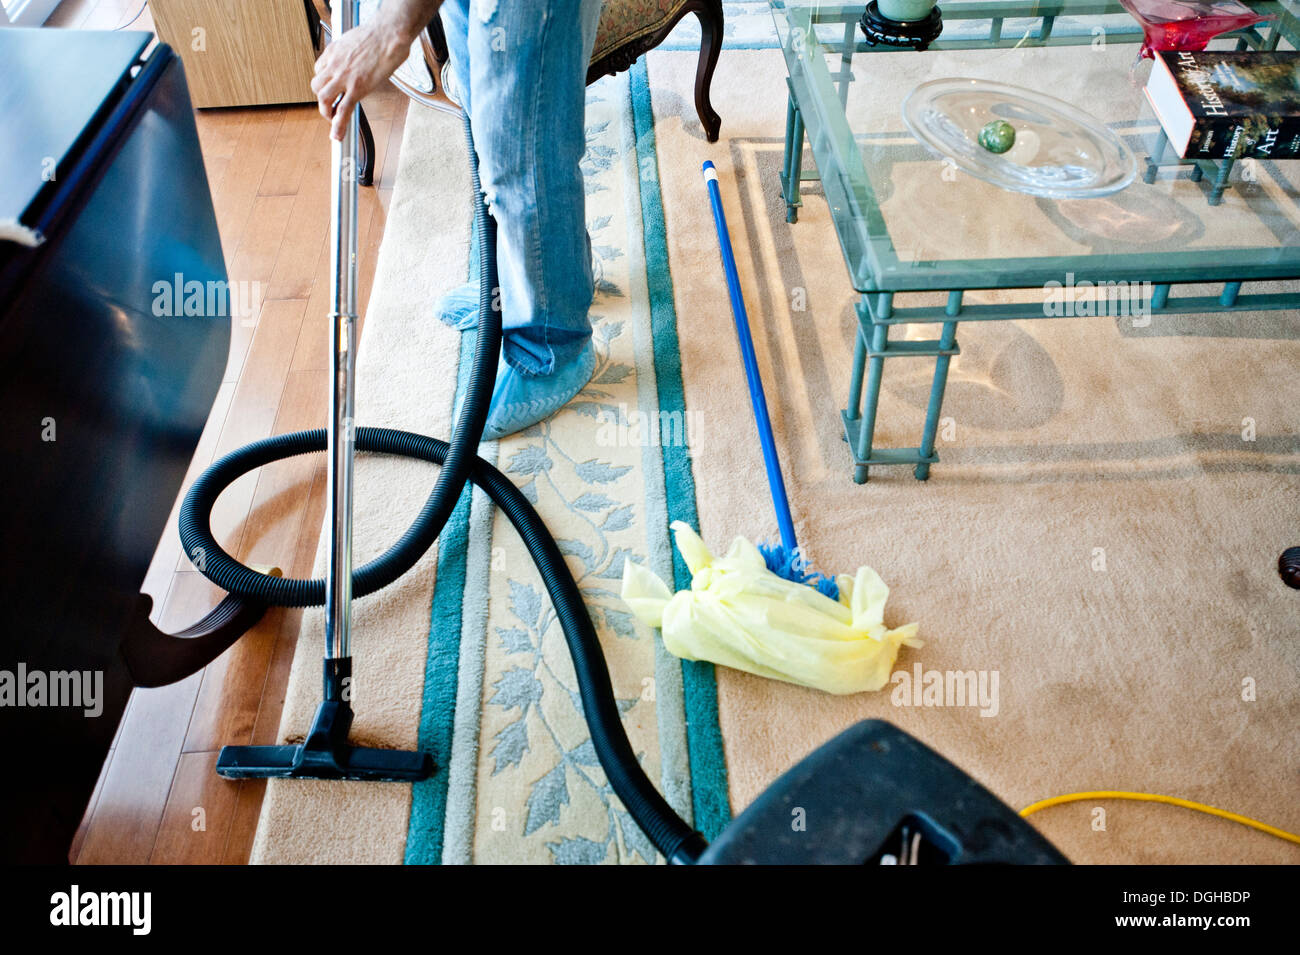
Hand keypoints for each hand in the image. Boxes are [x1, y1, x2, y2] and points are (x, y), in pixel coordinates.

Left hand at [312, 20, 411, 141]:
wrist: (389, 34)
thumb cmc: (379, 34)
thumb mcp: (355, 39)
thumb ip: (352, 51)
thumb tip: (359, 58)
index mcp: (334, 51)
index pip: (319, 70)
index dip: (324, 82)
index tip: (331, 89)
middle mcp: (335, 64)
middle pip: (316, 85)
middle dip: (321, 99)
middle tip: (330, 107)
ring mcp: (344, 77)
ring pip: (324, 98)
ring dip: (326, 112)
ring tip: (333, 120)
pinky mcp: (357, 88)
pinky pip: (344, 109)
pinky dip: (339, 125)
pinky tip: (338, 134)